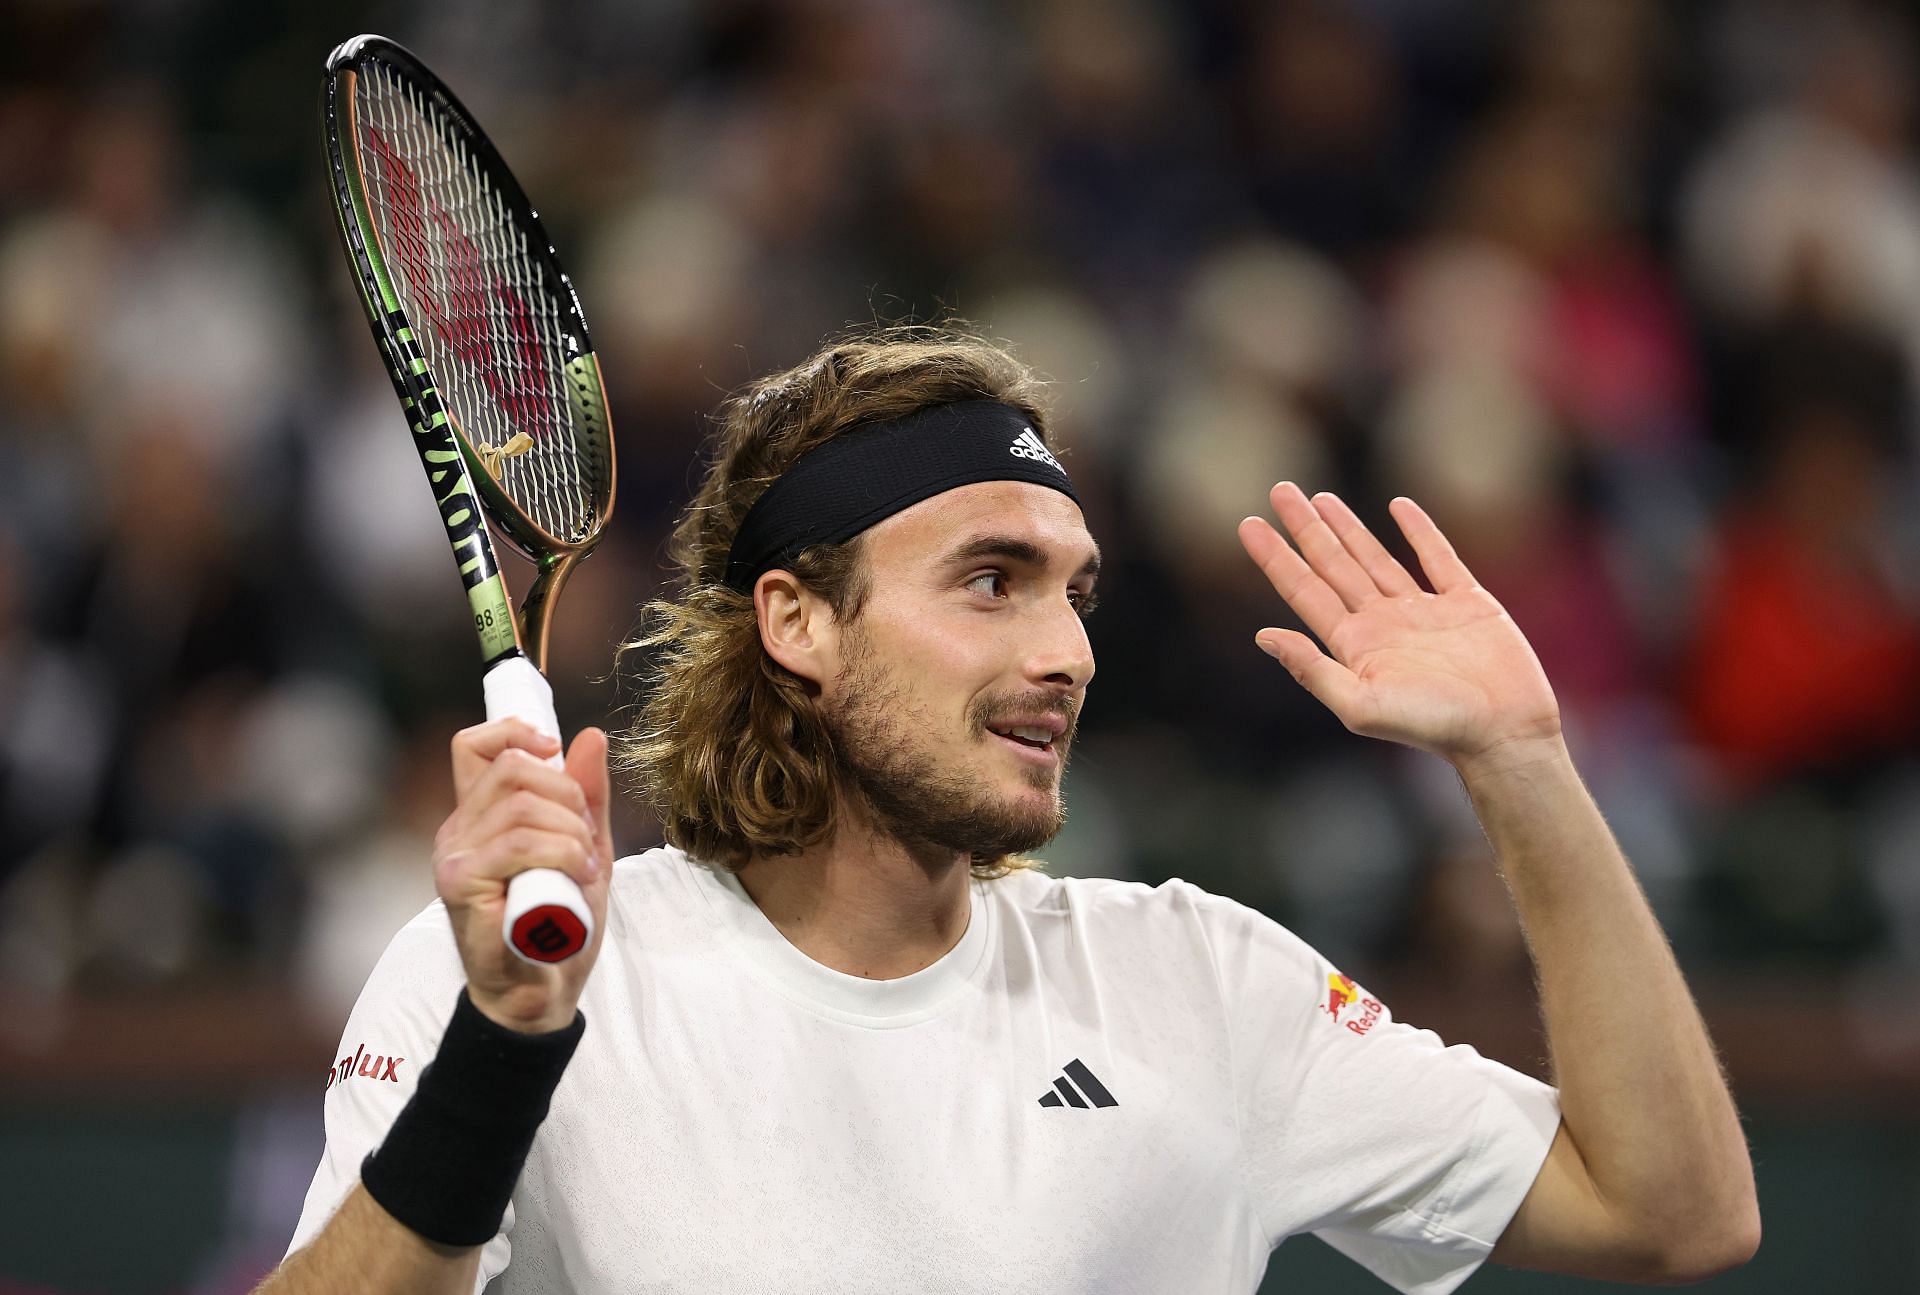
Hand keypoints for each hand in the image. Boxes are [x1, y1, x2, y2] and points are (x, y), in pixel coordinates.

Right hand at [432, 720, 615, 1033]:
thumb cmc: (558, 925)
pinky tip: (578, 877)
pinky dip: (563, 854)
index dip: (514, 731)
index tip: (554, 750)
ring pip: (520, 805)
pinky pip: (517, 845)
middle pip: (513, 767)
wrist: (544, 992)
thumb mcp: (585, 848)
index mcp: (481, 815)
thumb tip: (591, 736)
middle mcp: (459, 829)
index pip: (474, 745)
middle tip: (588, 838)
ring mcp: (455, 856)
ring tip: (586, 866)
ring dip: (571, 831)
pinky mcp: (461, 884)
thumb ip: (586, 796)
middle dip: (568, 794)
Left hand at [1237, 483, 1561, 768]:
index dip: (1275, 557)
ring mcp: (1423, 611)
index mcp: (1354, 645)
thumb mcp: (1360, 705)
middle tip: (1280, 489)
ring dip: (1347, 527)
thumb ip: (1311, 670)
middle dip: (1306, 528)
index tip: (1248, 523)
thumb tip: (1262, 636)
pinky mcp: (1467, 604)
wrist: (1504, 732)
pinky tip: (1399, 506)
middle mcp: (1382, 623)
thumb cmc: (1433, 726)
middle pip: (1333, 564)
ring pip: (1375, 557)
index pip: (1304, 590)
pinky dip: (1419, 531)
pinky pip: (1438, 558)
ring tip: (1319, 497)